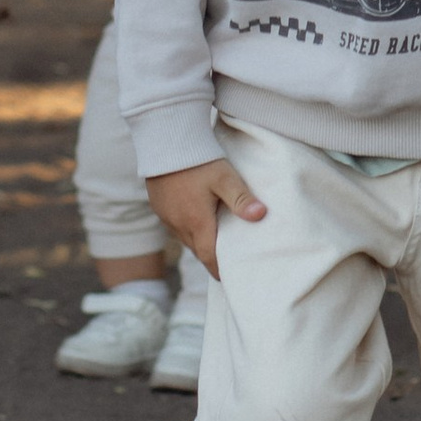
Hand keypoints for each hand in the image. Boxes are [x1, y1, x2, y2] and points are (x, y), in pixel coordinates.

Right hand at [146, 155, 267, 278]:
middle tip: (226, 262)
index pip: (209, 257)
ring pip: (186, 239)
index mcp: (196, 222)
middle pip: (198, 250)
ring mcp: (166, 216)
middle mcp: (179, 224)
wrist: (164, 140)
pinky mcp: (159, 206)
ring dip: (200, 242)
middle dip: (211, 258)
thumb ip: (242, 198)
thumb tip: (261, 216)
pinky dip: (188, 229)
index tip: (229, 279)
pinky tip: (197, 219)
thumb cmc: (197, 159)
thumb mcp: (224, 177)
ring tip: (215, 241)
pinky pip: (176, 226)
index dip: (219, 270)